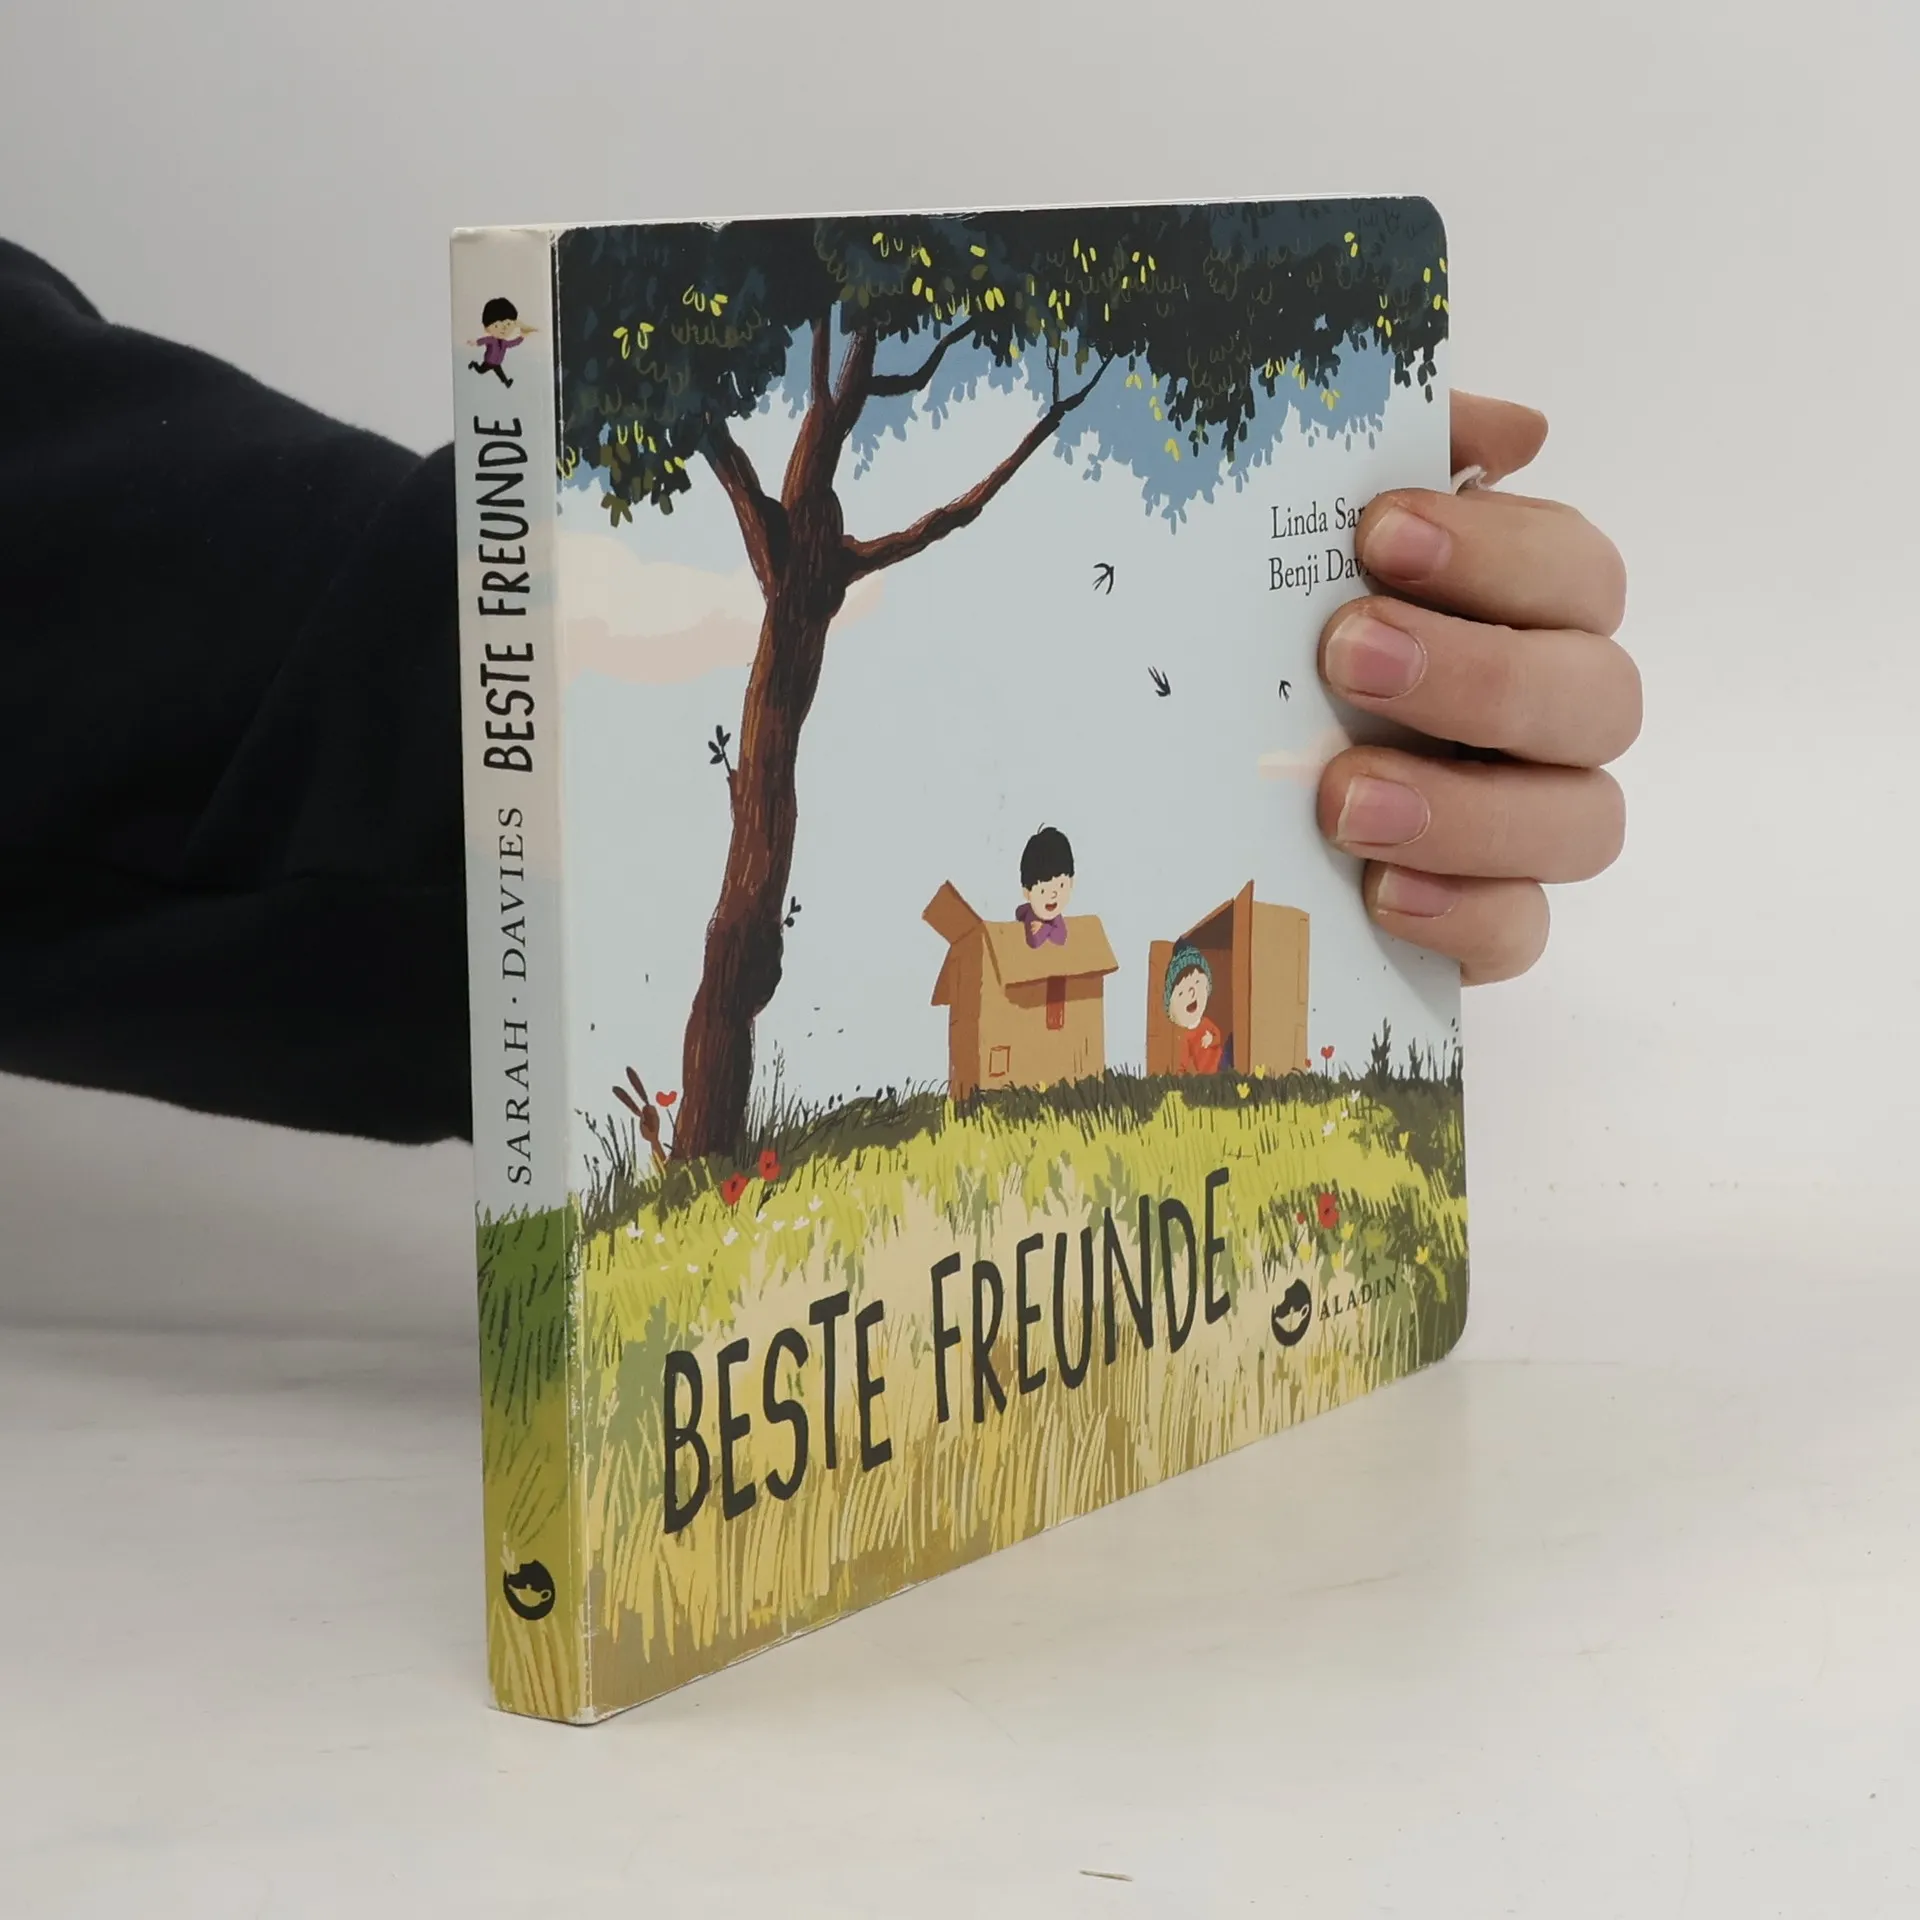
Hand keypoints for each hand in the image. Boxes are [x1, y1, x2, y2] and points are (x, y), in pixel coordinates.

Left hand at [1315, 393, 1637, 982]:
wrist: (1181, 783)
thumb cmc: (1267, 638)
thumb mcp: (1292, 532)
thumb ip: (1388, 457)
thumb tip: (1517, 432)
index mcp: (1520, 614)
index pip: (1573, 569)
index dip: (1496, 549)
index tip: (1378, 532)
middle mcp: (1547, 718)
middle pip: (1597, 694)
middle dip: (1477, 674)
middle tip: (1347, 656)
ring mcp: (1525, 826)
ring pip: (1583, 821)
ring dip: (1469, 808)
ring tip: (1344, 798)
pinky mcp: (1482, 920)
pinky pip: (1520, 930)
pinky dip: (1463, 914)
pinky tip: (1379, 895)